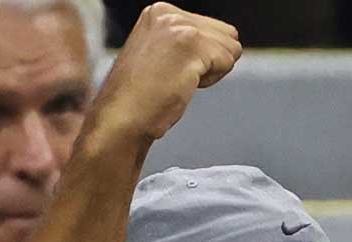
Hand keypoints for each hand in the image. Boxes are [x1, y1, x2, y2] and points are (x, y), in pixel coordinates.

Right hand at [83, 3, 241, 146]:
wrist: (121, 118)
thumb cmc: (140, 99)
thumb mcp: (160, 54)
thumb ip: (184, 42)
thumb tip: (229, 44)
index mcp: (159, 12)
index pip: (212, 27)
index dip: (200, 57)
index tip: (170, 70)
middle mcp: (168, 13)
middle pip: (227, 35)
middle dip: (209, 61)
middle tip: (176, 76)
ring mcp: (179, 26)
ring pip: (230, 48)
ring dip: (210, 71)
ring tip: (178, 80)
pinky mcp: (191, 43)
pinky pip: (227, 61)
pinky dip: (210, 80)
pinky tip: (183, 84)